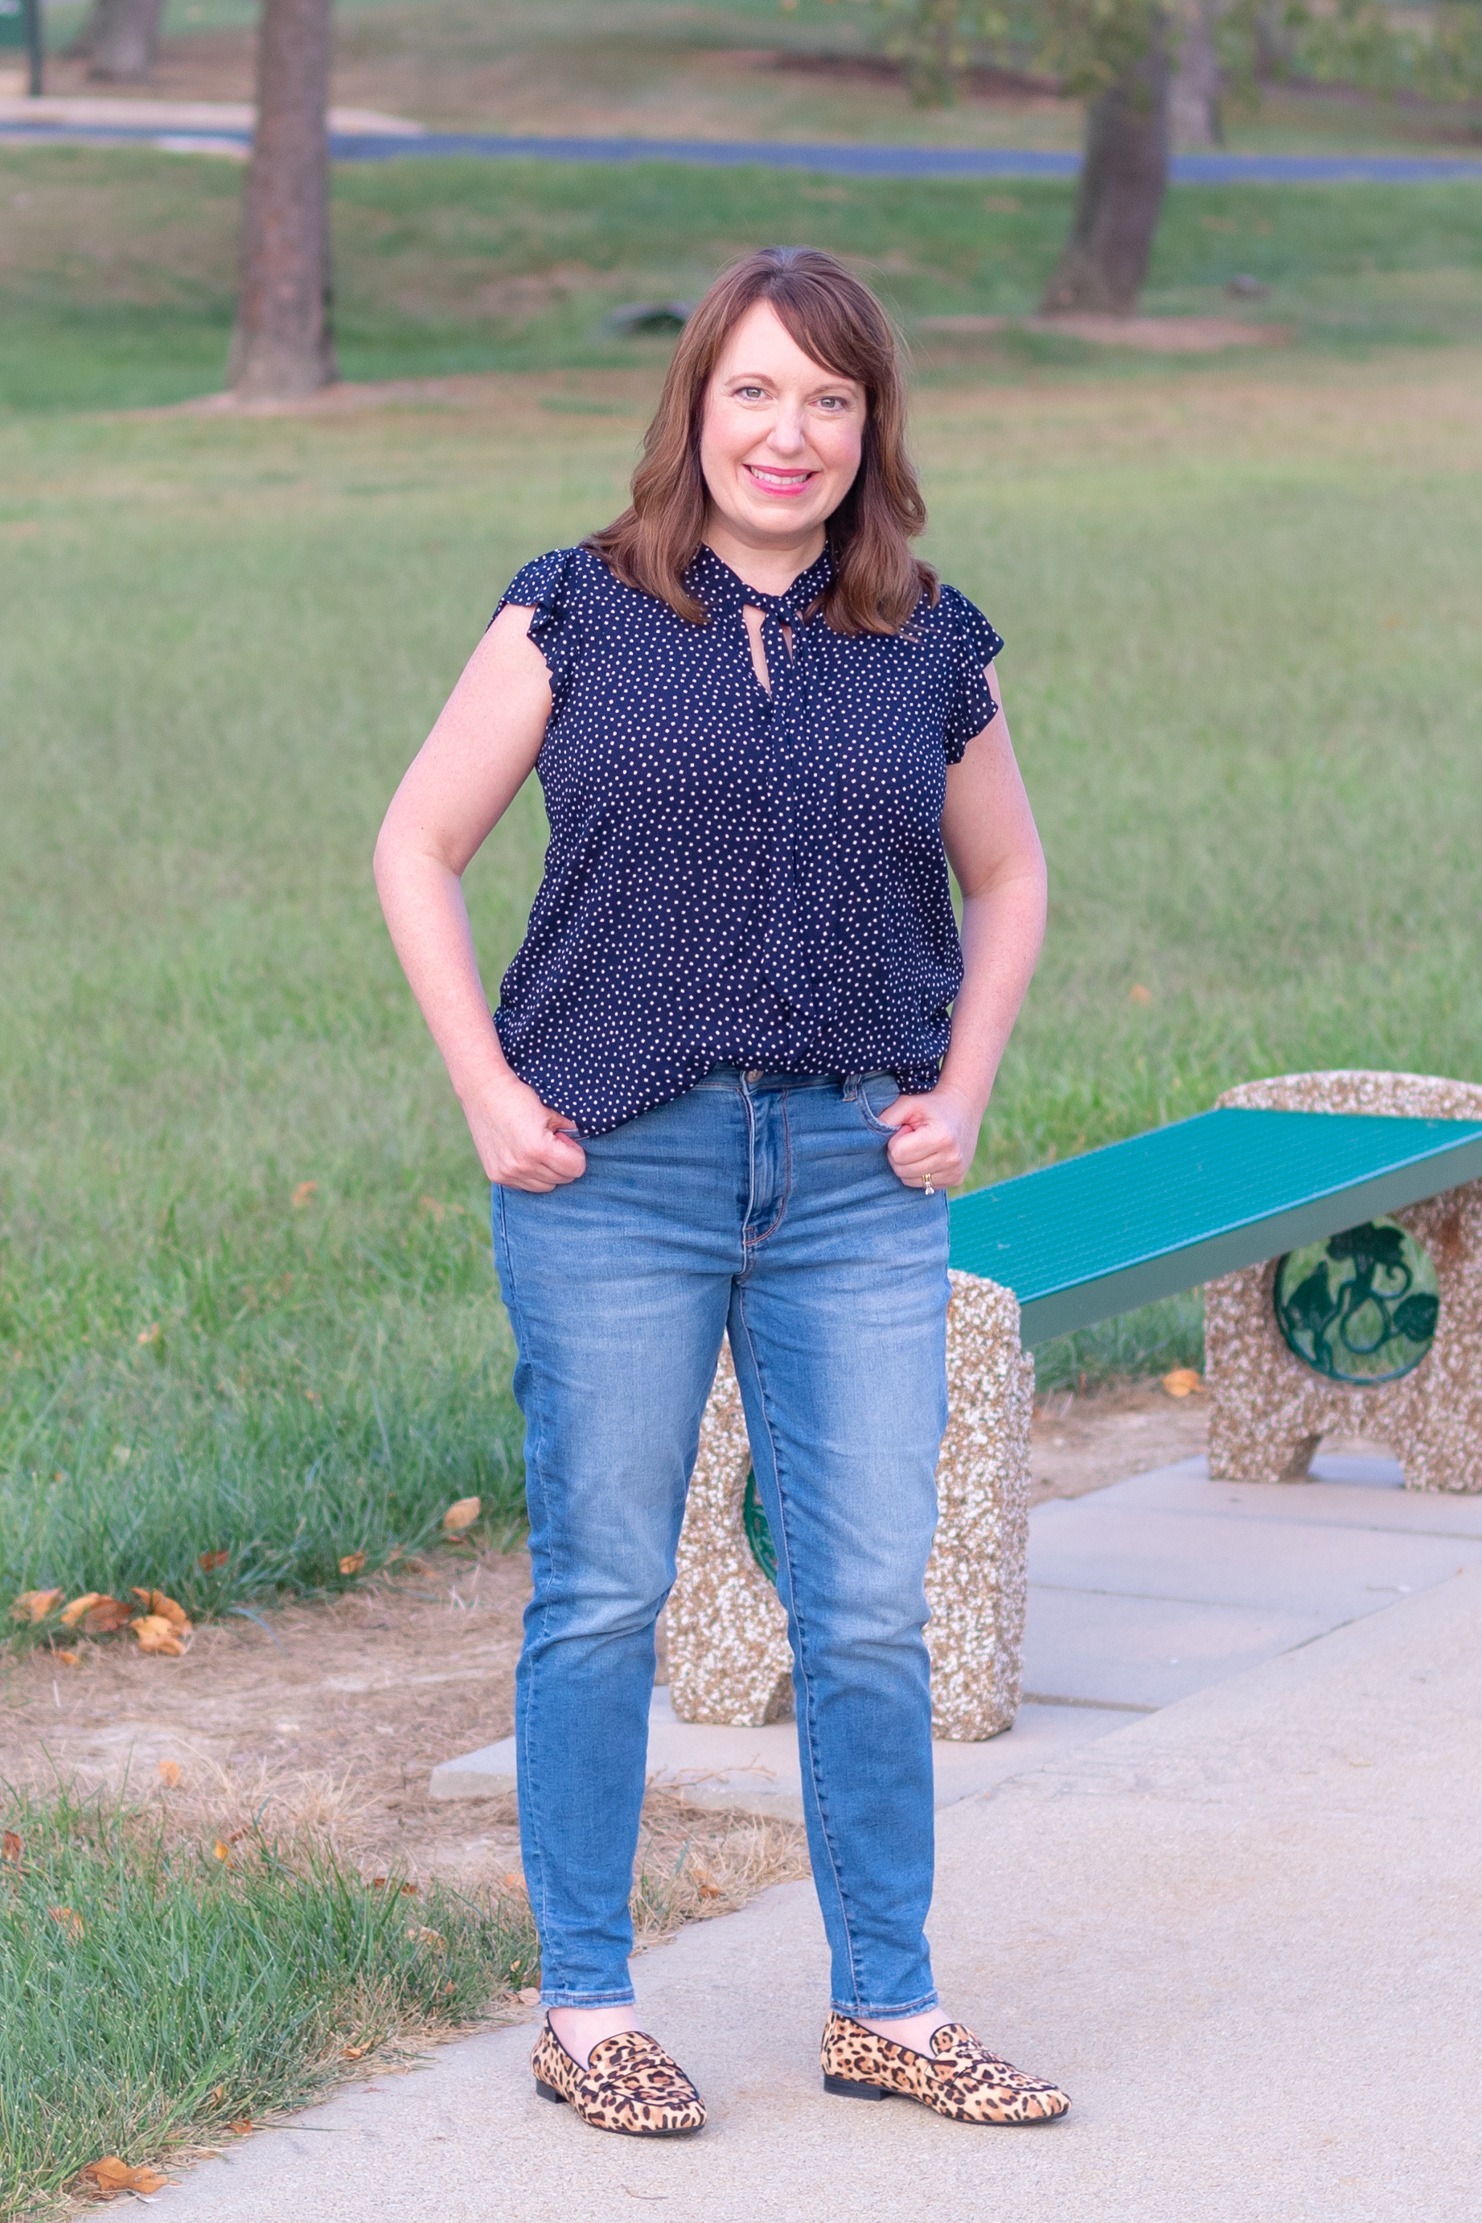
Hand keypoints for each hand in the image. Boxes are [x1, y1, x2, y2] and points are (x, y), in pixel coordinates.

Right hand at [463, 1070, 586, 1191]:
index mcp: (539, 1149)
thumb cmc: (520, 1097)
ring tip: (537, 1149)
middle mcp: (522, 1166)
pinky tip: (523, 1154)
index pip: (576, 1168)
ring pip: (544, 1186)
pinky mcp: (496, 1176)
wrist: (484, 1092)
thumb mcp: (552, 1111)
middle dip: (562, 1162)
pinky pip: (525, 1185)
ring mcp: (507, 1173)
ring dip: (547, 1171)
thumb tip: (578, 1146)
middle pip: (562, 1179)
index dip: (576, 1153)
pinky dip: (530, 1174)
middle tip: (551, 1142)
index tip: (565, 1140)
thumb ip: (570, 1131)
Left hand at [877, 1086, 980, 1193]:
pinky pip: (923, 1185)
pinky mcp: (956, 1179)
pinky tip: (930, 1155)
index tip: (907, 1129)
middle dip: (900, 1154)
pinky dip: (920, 1172)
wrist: (963, 1107)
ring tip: (921, 1146)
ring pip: (910, 1180)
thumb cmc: (931, 1105)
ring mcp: (956, 1171)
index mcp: (941, 1137)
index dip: (896, 1140)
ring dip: (909, 1164)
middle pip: (902, 1170)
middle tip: (913, 1137)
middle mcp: (952, 1158)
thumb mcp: (907, 1104)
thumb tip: (872, 1140)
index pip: (898, 1154)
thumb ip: (886, 1119)